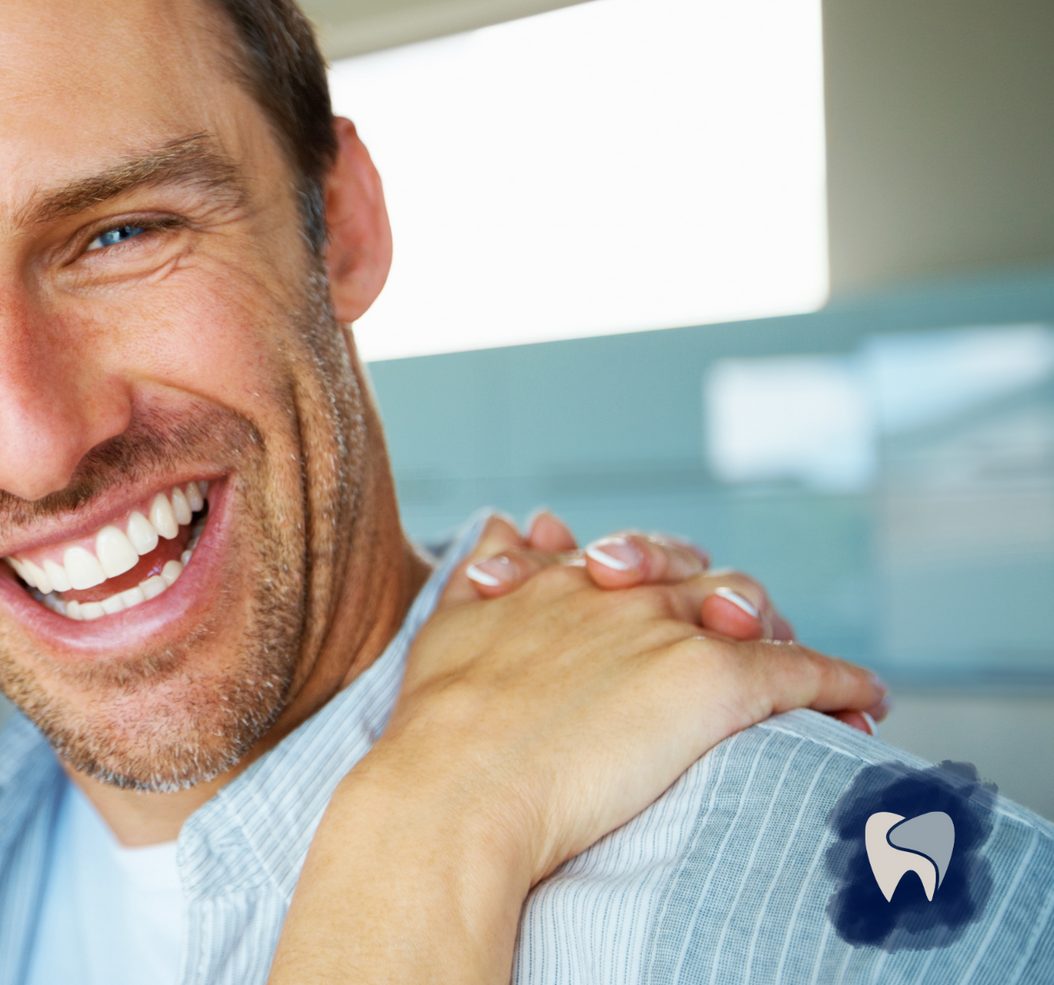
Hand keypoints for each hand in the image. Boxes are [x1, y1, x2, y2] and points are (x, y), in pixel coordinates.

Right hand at [269, 519, 888, 983]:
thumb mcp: (449, 627)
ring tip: (794, 658)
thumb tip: (510, 517)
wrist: (456, 784)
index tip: (643, 585)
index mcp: (558, 580)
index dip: (644, 573)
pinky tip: (863, 701)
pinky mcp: (711, 682)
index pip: (621, 561)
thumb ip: (484, 568)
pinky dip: (838, 684)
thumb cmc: (439, 728)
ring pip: (749, 609)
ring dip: (776, 631)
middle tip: (731, 624)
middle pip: (690, 571)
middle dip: (713, 593)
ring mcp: (665, 632)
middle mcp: (615, 592)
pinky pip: (798, 671)